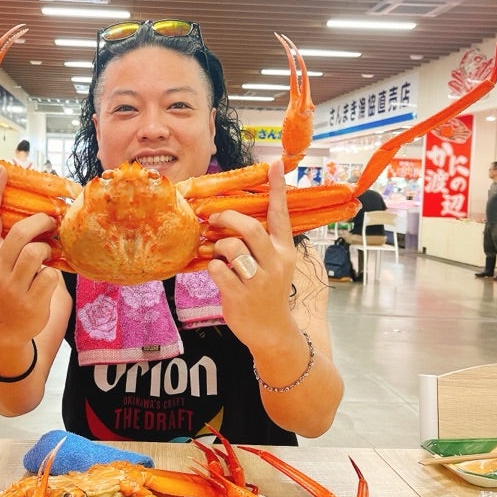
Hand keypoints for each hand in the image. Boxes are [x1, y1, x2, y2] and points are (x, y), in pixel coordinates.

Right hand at [0, 164, 60, 346]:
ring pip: (38, 253)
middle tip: (51, 222)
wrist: (4, 332)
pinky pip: (51, 275)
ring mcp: (12, 285)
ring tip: (45, 258)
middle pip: (21, 234)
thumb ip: (11, 244)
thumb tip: (40, 215)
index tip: (0, 169)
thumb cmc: (6, 290)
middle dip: (41, 223)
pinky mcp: (30, 300)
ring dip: (48, 252)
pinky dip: (53, 275)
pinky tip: (45, 283)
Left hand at [205, 159, 296, 343]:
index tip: (273, 164)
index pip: (281, 214)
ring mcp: (258, 281)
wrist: (272, 332)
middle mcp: (275, 263)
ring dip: (218, 247)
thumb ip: (260, 244)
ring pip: (232, 248)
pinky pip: (217, 270)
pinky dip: (211, 268)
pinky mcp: (240, 296)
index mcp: (284, 251)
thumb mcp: (274, 266)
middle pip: (250, 228)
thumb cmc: (267, 293)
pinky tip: (217, 274)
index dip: (277, 188)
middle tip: (214, 219)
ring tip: (218, 255)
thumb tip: (233, 220)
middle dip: (228, 219)